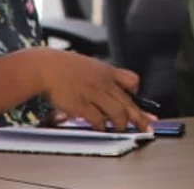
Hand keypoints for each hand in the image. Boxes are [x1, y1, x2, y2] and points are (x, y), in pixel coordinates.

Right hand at [37, 50, 153, 132]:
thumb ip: (102, 77)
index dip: (136, 93)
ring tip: (121, 129)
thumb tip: (112, 91)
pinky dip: (102, 126)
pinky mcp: (81, 105)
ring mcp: (94, 94)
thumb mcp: (90, 64)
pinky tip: (101, 128)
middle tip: (147, 127)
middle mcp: (104, 82)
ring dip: (122, 124)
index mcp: (107, 71)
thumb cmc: (64, 67)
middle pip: (129, 102)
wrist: (46, 67)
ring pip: (118, 113)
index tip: (139, 103)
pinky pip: (98, 119)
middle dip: (140, 118)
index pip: (132, 80)